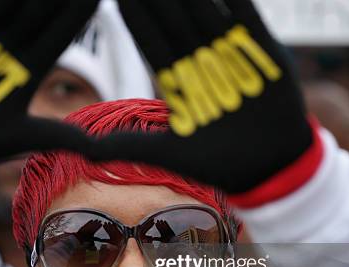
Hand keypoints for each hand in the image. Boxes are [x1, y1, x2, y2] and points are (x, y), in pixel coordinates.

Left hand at [93, 0, 315, 194]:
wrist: (269, 168)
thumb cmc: (216, 163)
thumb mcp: (165, 152)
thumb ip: (125, 145)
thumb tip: (79, 149)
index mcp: (178, 81)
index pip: (153, 43)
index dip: (138, 19)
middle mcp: (201, 62)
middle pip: (174, 21)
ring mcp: (230, 53)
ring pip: (205, 11)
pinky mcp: (262, 49)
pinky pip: (245, 14)